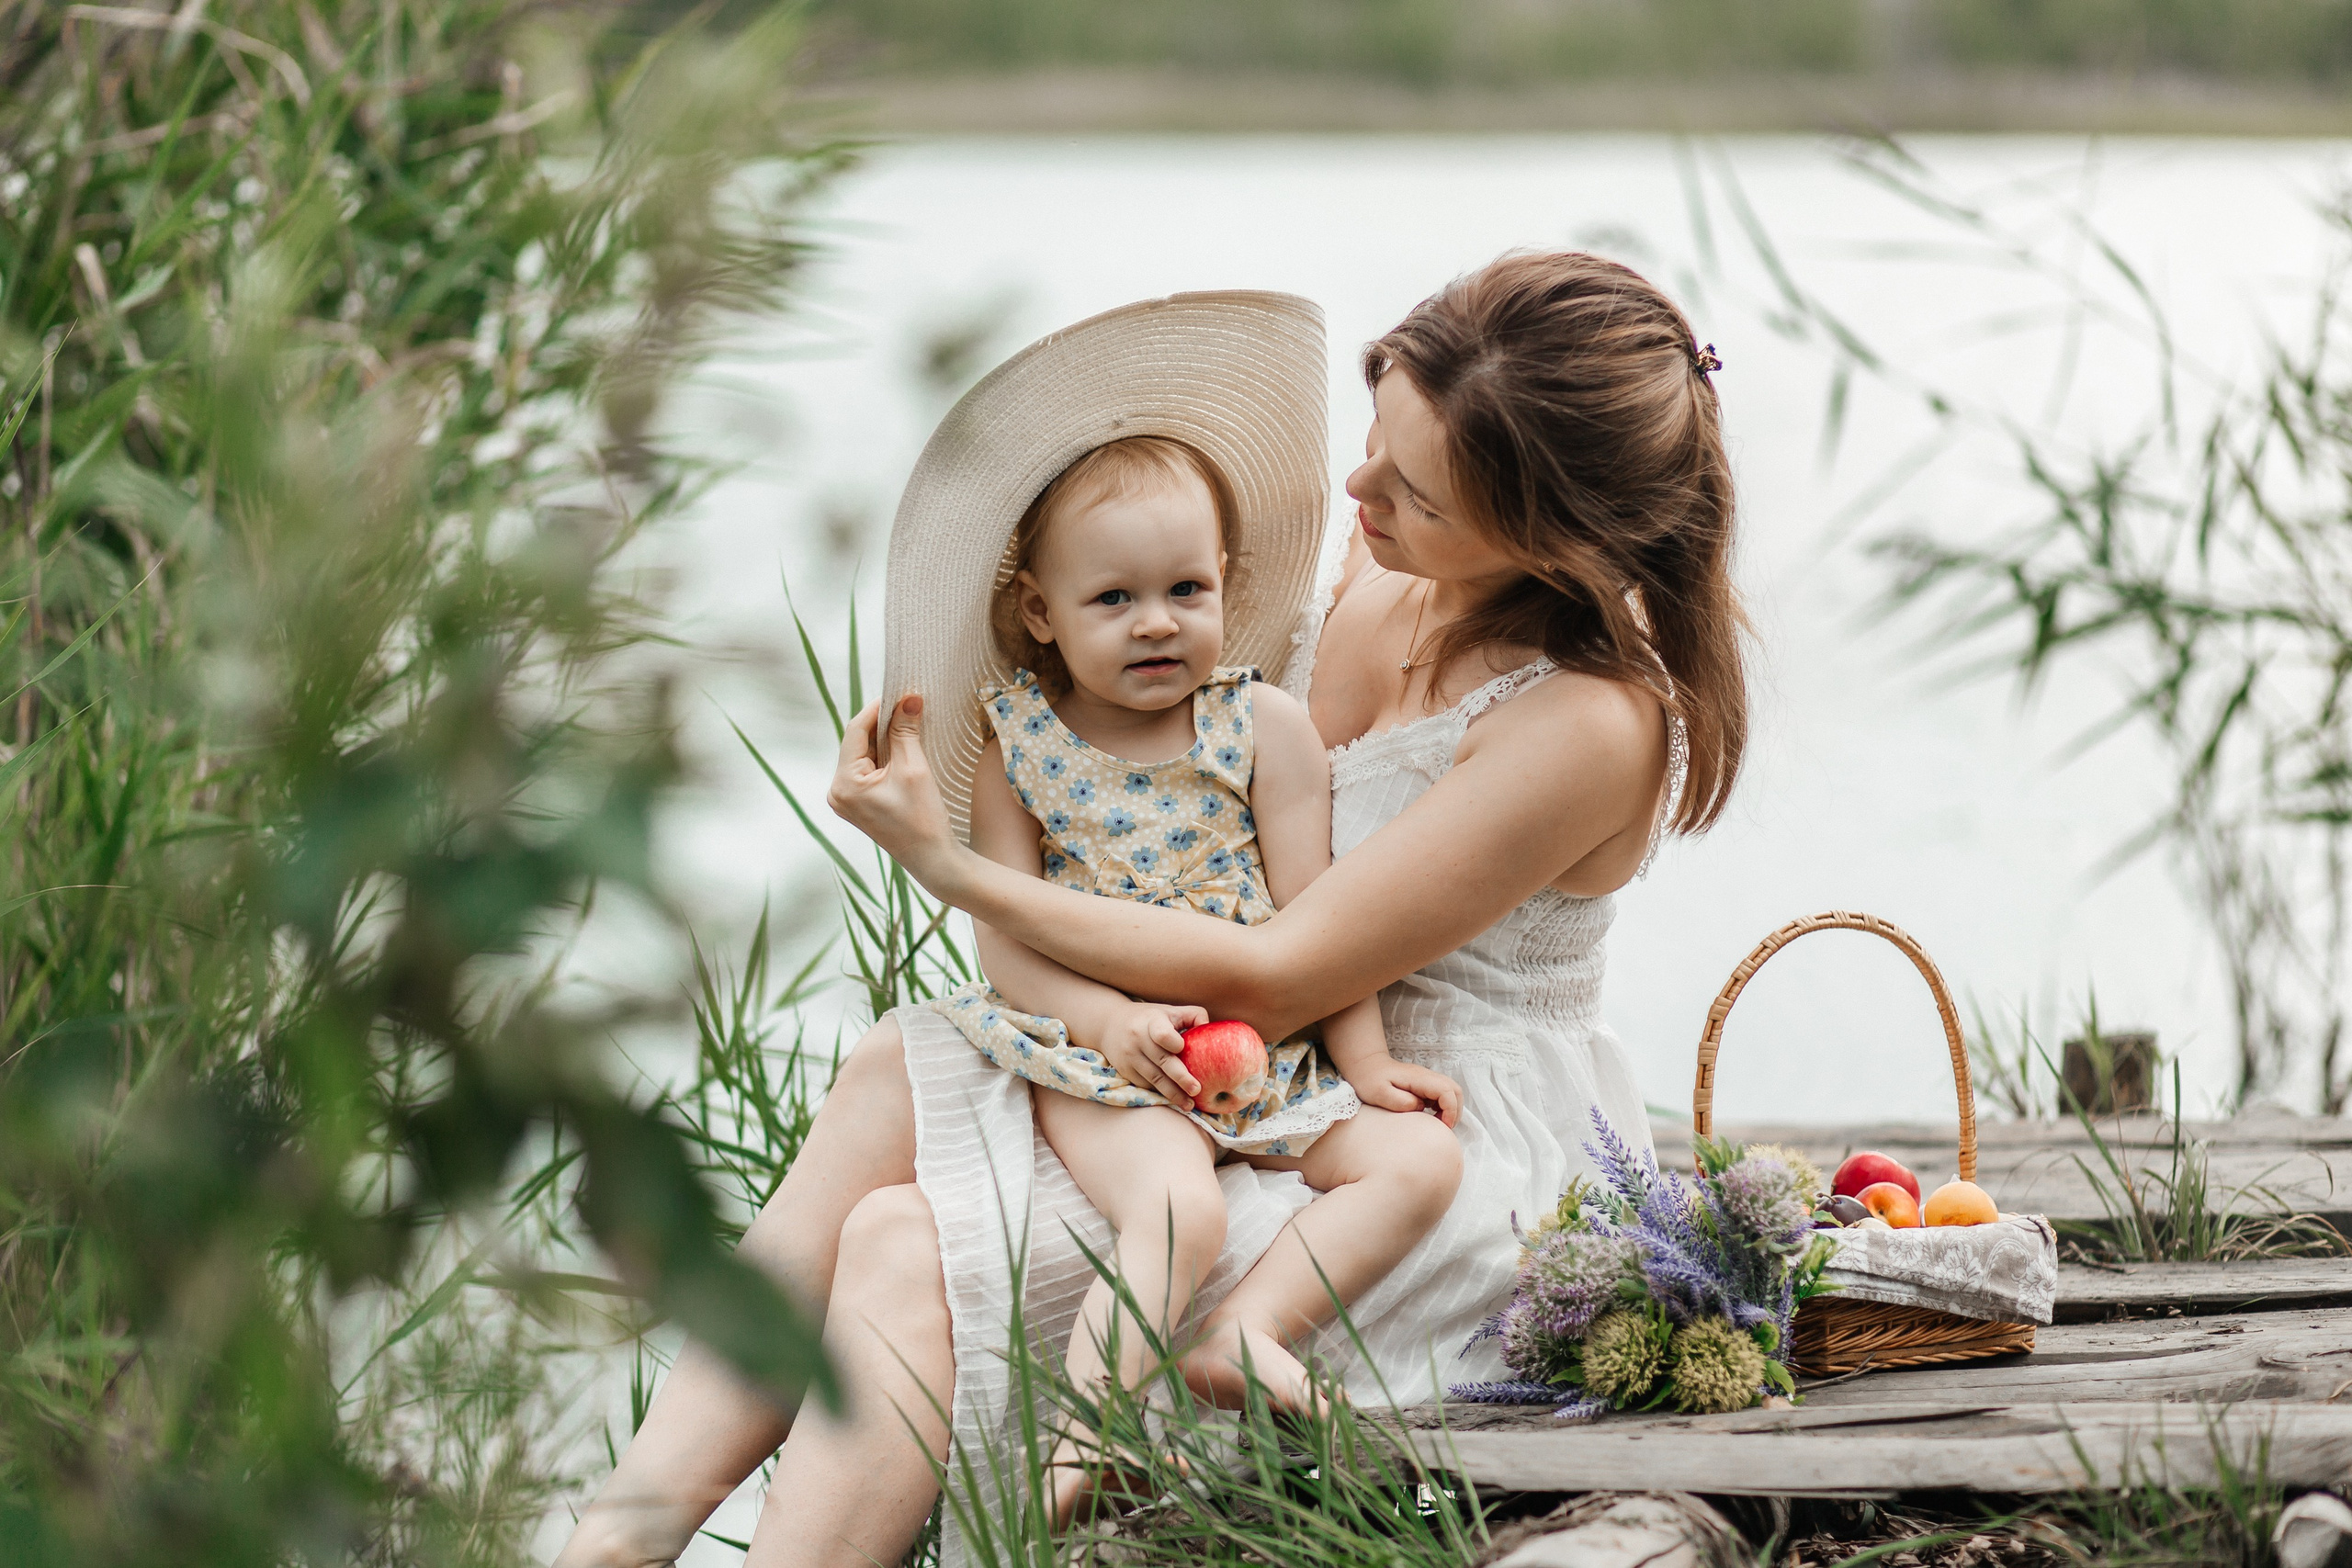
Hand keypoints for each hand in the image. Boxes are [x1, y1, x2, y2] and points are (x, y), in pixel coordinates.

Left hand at [827, 695, 958, 886]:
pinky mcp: (858, 804)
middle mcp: (837, 791)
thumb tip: (908, 698)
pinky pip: (868, 770)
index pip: (855, 731)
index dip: (877, 708)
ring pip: (864, 755)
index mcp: (844, 784)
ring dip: (885, 739)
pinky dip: (885, 756)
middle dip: (882, 723)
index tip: (899, 692)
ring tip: (909, 724)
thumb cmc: (923, 819)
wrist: (933, 859)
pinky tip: (903, 747)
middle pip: (857, 742)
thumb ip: (905, 731)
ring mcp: (846, 799)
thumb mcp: (914, 768)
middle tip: (907, 705)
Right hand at [1093, 1001, 1207, 1110]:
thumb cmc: (1150, 1018)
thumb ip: (1193, 1016)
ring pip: (1154, 1078)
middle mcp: (1138, 1039)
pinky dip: (1161, 1093)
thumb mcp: (1169, 1011)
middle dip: (1180, 1077)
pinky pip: (1146, 1085)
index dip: (1172, 1041)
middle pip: (1161, 1061)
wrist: (1109, 1024)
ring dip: (1173, 1093)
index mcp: (1152, 1021)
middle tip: (1197, 1089)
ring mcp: (1130, 1057)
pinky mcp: (1126, 1071)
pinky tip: (1175, 1100)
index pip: (1161, 1033)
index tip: (1182, 1048)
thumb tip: (1211, 1030)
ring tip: (1189, 1104)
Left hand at [1341, 1055, 1462, 1126]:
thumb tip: (1421, 1107)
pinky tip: (1432, 1116)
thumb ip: (1400, 1101)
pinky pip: (1443, 1094)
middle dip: (1455, 1111)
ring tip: (1438, 1123)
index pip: (1446, 1091)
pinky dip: (1444, 1106)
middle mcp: (1426, 1076)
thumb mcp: (1379, 1093)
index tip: (1442, 1126)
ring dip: (1451, 1109)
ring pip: (1452, 1091)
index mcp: (1418, 1078)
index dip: (1450, 1110)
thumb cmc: (1368, 1079)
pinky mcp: (1424, 1084)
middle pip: (1455, 1090)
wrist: (1365, 1065)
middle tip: (1444, 1127)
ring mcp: (1427, 1079)